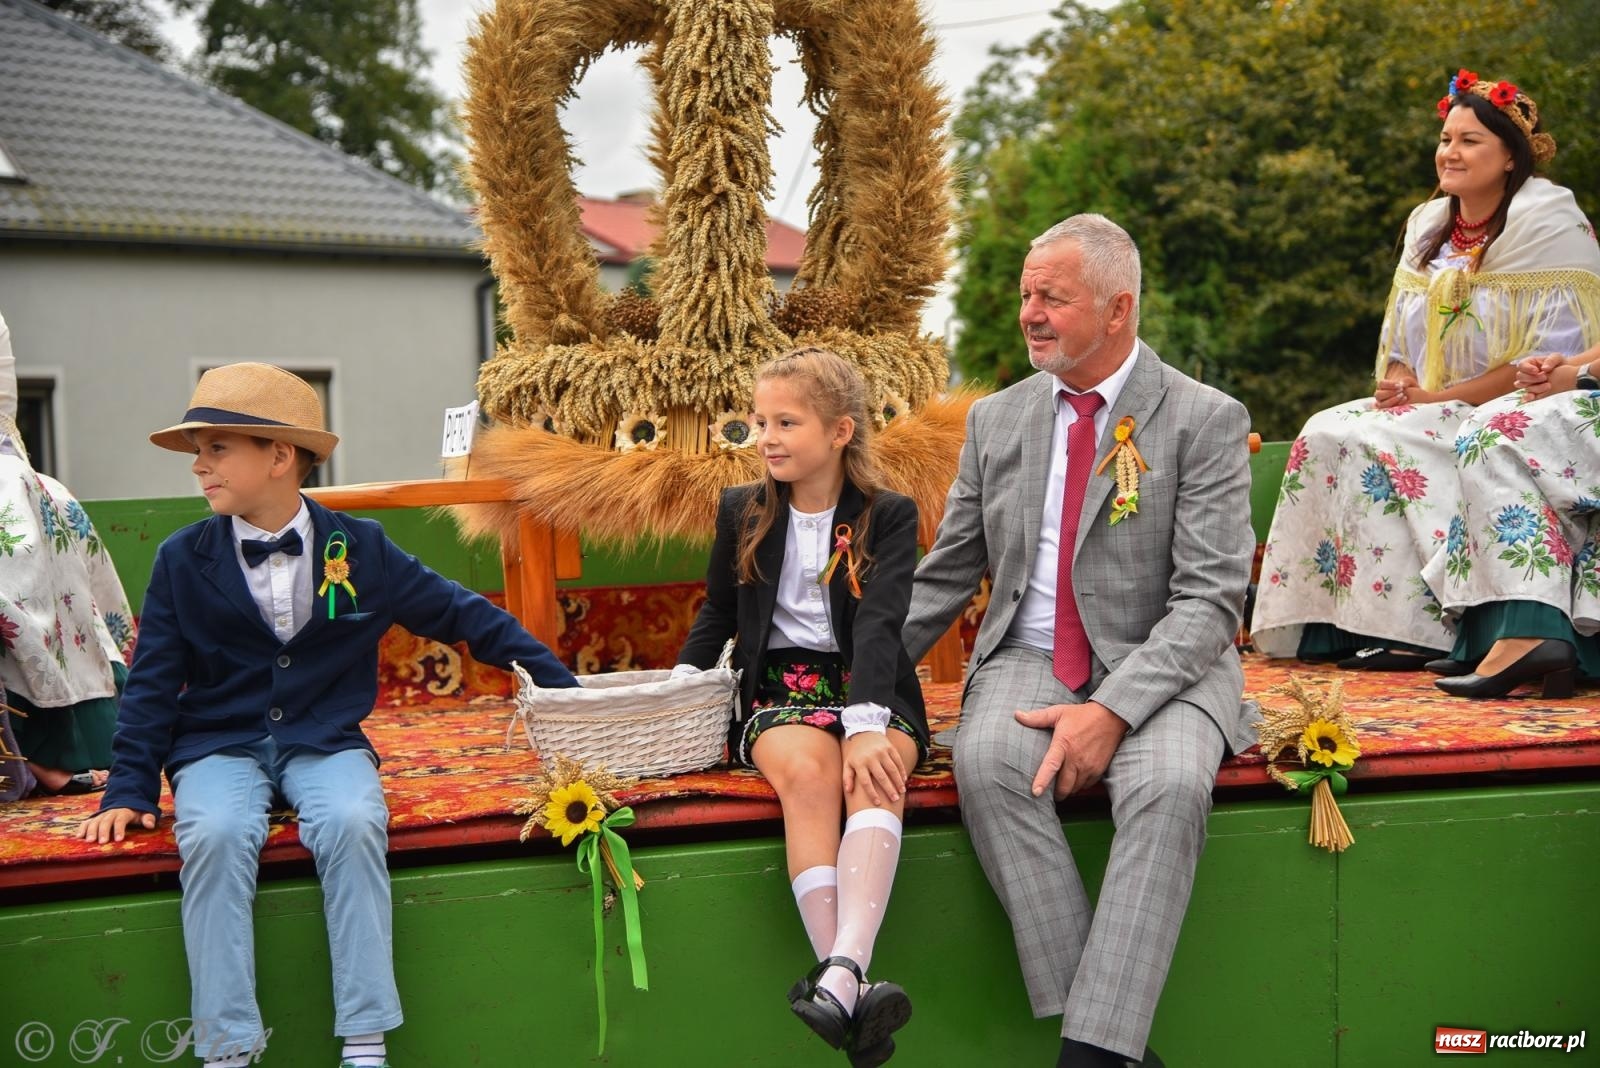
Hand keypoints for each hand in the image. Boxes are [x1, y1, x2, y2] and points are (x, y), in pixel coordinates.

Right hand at [79, 807, 156, 843]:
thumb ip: (148, 818)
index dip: (119, 829)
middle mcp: (111, 812)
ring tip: (89, 841)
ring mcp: (101, 815)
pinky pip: (86, 822)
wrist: (124, 802)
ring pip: (94, 821)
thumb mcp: (143, 813)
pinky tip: (79, 837)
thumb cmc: (135, 812)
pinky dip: (82, 828)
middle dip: (103, 831)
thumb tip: (150, 825)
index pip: (121, 820)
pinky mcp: (94, 818)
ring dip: (91, 831)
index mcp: (123, 812)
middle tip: (102, 842)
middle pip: (106, 821)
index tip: (119, 839)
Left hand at [841, 731, 907, 804]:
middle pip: (881, 777)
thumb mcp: (848, 763)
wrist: (864, 731)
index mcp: (859, 763)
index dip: (872, 793)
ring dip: (898, 782)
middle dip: (888, 789)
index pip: (866, 782)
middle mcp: (871, 757)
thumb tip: (848, 791)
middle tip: (894, 800)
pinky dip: (901, 771)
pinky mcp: (890, 747)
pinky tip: (904, 780)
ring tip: (901, 792)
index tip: (878, 803)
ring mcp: (881, 751)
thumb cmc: (855, 752)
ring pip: (892, 769)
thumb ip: (847, 777)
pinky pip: (897, 761)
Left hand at [1014, 700, 1128, 799]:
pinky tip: (1074, 778)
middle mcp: (1077, 758)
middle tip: (1048, 792)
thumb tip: (1017, 715)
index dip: (1042, 781)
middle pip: (1064, 786)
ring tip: (1061, 785)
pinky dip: (1079, 785)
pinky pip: (1086, 785)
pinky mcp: (1099, 770)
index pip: (1051, 766)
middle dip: (1055, 793)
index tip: (1035, 793)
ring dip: (1067, 789)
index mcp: (1064, 744)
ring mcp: (1089, 766)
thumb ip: (1037, 717)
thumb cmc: (1082, 715)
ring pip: (1075, 788)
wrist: (1111, 717)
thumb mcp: (1058, 712)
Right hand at [1374, 378, 1431, 408]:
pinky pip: (1386, 410)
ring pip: (1381, 404)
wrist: (1406, 393)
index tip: (1399, 385)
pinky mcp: (1386, 410)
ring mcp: (1381, 403)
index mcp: (1382, 386)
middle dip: (1390, 393)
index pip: (1381, 384)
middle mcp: (1379, 395)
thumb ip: (1405, 381)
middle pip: (1378, 395)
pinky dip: (1395, 406)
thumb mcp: (1407, 381)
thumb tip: (1402, 385)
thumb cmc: (1405, 386)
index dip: (1389, 384)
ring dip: (1392, 400)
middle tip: (1401, 391)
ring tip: (1402, 396)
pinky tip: (1404, 401)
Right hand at [1519, 359, 1577, 399]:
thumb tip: (1544, 369)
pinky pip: (1526, 395)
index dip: (1527, 368)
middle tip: (1545, 377)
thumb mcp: (1557, 358)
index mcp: (1530, 363)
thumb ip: (1550, 360)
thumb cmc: (1560, 363)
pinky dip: (1527, 397)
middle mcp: (1526, 373)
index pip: (1521, 365)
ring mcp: (1528, 383)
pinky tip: (1533, 397)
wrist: (1567, 374)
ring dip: (1533, 387)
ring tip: (1548, 385)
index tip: (1536, 371)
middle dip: (1531, 378)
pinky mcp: (1532, 391)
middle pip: (1520, 376)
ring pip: (1523, 386)